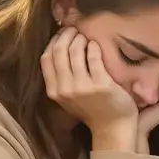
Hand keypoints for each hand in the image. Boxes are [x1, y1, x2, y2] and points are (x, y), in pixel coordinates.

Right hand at [41, 28, 137, 150]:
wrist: (112, 128)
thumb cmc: (91, 110)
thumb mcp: (68, 97)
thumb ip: (61, 78)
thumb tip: (59, 48)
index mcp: (54, 91)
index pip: (46, 58)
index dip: (53, 42)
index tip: (61, 34)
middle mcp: (65, 89)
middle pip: (59, 51)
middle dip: (66, 36)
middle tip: (75, 30)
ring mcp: (82, 87)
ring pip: (75, 51)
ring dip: (80, 39)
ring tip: (85, 36)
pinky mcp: (101, 84)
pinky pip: (93, 57)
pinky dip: (93, 47)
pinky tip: (95, 45)